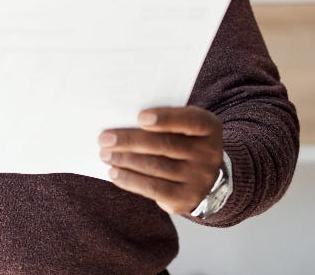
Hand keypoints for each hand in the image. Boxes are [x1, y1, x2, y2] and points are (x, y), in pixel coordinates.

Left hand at [98, 106, 223, 215]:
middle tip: (104, 139)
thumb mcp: (180, 126)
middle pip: (165, 145)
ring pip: (155, 167)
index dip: (166, 118)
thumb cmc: (181, 140)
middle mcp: (210, 153)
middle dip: (130, 141)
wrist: (203, 175)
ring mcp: (200, 178)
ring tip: (104, 155)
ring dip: (125, 160)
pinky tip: (114, 173)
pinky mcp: (186, 198)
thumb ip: (161, 121)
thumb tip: (120, 121)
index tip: (140, 117)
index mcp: (209, 127)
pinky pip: (154, 188)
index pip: (190, 120)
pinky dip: (130, 180)